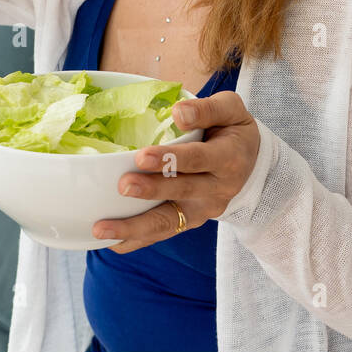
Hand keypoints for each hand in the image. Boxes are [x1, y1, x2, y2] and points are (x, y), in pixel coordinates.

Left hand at [93, 90, 260, 253]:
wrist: (249, 161)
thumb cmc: (232, 128)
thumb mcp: (230, 110)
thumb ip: (206, 109)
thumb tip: (178, 113)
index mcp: (228, 158)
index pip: (199, 159)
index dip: (171, 159)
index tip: (141, 155)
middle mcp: (218, 189)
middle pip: (181, 192)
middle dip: (151, 191)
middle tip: (122, 186)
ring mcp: (203, 210)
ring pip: (168, 222)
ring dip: (134, 227)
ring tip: (102, 229)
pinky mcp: (189, 222)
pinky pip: (162, 233)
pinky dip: (135, 240)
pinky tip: (110, 243)